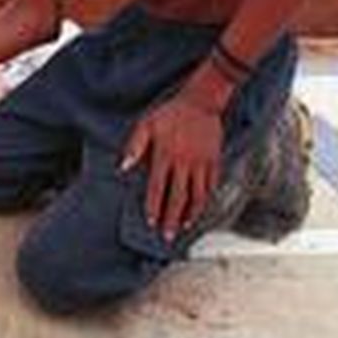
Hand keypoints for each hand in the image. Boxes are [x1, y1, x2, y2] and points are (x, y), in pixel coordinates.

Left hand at [121, 93, 223, 242]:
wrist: (201, 102)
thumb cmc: (171, 113)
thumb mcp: (146, 125)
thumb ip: (134, 147)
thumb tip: (122, 168)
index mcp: (165, 155)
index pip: (157, 188)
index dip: (153, 207)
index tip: (151, 222)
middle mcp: (184, 163)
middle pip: (178, 197)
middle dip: (172, 219)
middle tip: (168, 236)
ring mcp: (202, 163)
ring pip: (197, 195)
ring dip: (191, 214)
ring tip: (185, 227)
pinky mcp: (215, 161)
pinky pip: (212, 185)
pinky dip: (207, 200)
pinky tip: (202, 209)